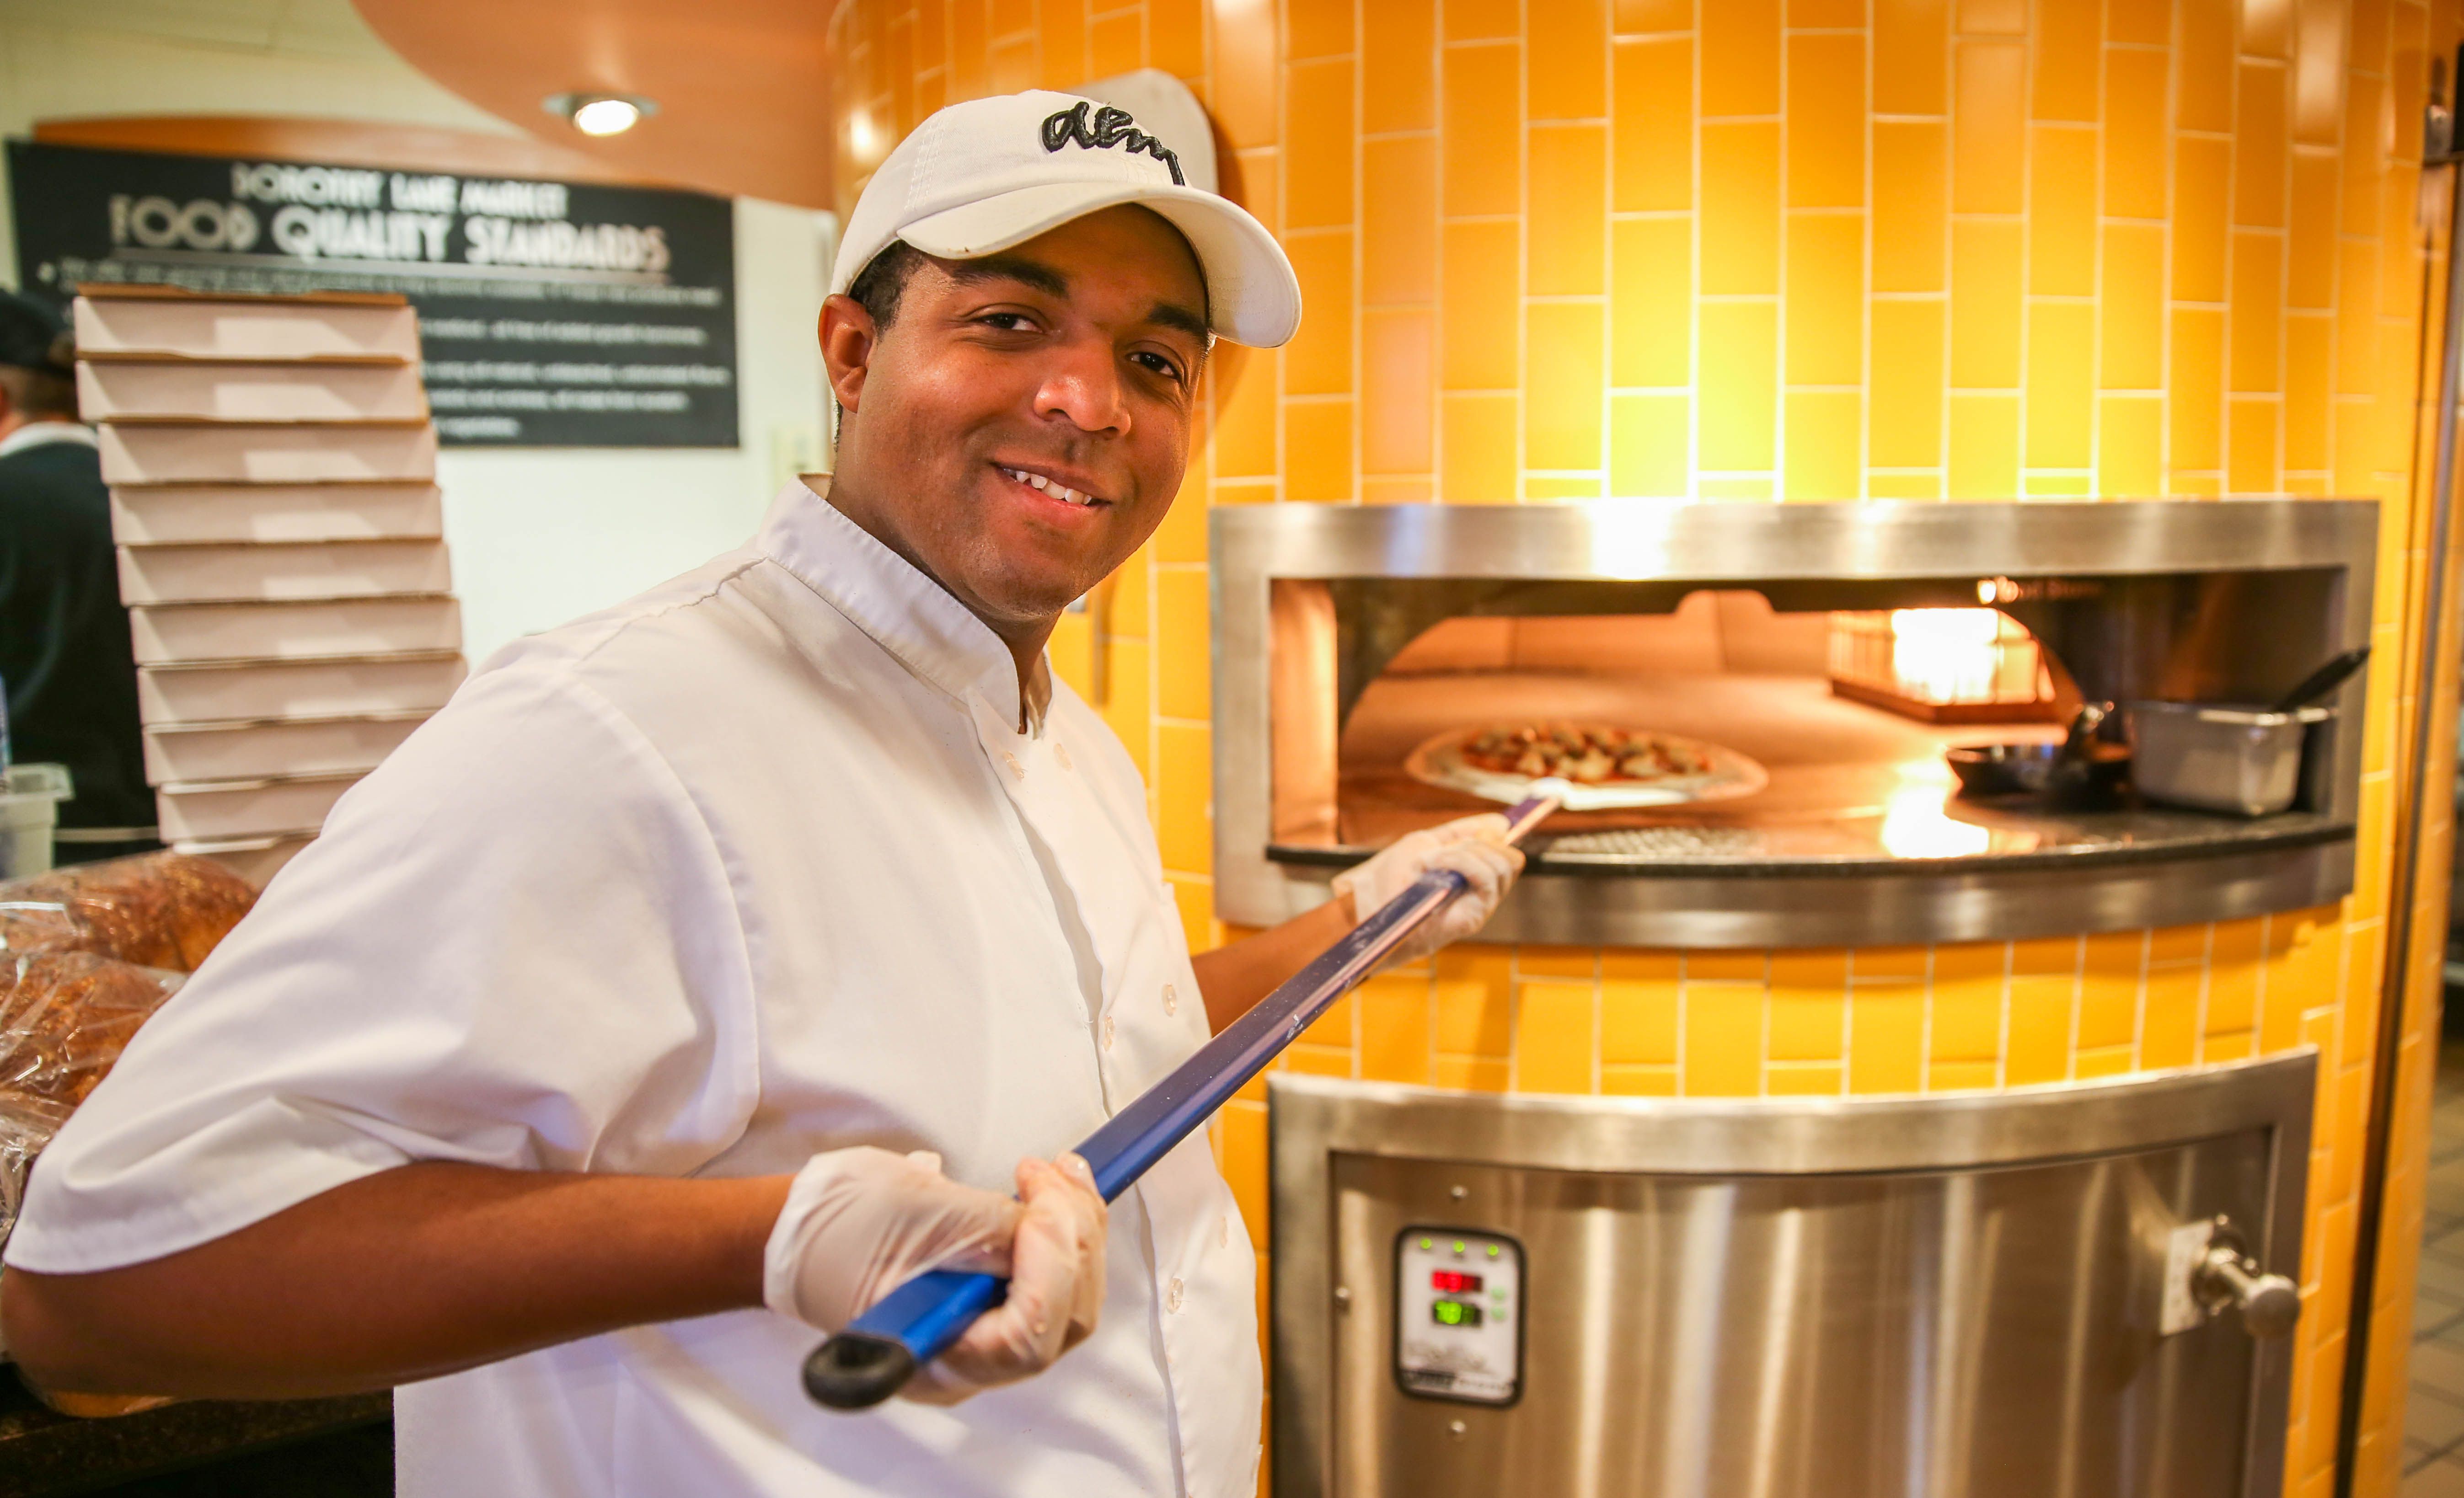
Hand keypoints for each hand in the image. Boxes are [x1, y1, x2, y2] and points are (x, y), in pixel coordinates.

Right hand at [761, 1147, 1105, 1404]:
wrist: (798, 1229)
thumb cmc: (836, 1228)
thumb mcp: (915, 1214)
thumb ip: (990, 1228)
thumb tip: (1051, 1223)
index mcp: (933, 1355)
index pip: (1027, 1336)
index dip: (1050, 1267)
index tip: (1035, 1205)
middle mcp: (968, 1361)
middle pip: (1063, 1319)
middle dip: (1073, 1238)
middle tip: (1052, 1174)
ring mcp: (983, 1334)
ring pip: (1069, 1299)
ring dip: (1077, 1228)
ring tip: (1057, 1172)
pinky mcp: (992, 1303)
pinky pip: (1053, 1281)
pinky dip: (1064, 1232)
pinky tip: (1053, 1189)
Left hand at [1331, 813, 1524, 966]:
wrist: (1373, 904)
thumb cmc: (1395, 875)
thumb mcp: (1428, 842)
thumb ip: (1462, 832)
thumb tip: (1502, 823)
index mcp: (1477, 873)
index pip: (1507, 851)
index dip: (1493, 835)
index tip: (1468, 832)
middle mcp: (1485, 892)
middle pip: (1511, 858)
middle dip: (1482, 842)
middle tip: (1448, 847)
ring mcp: (1482, 905)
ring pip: (1503, 865)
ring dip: (1467, 851)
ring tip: (1432, 859)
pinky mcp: (1475, 917)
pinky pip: (1486, 879)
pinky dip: (1462, 861)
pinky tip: (1433, 863)